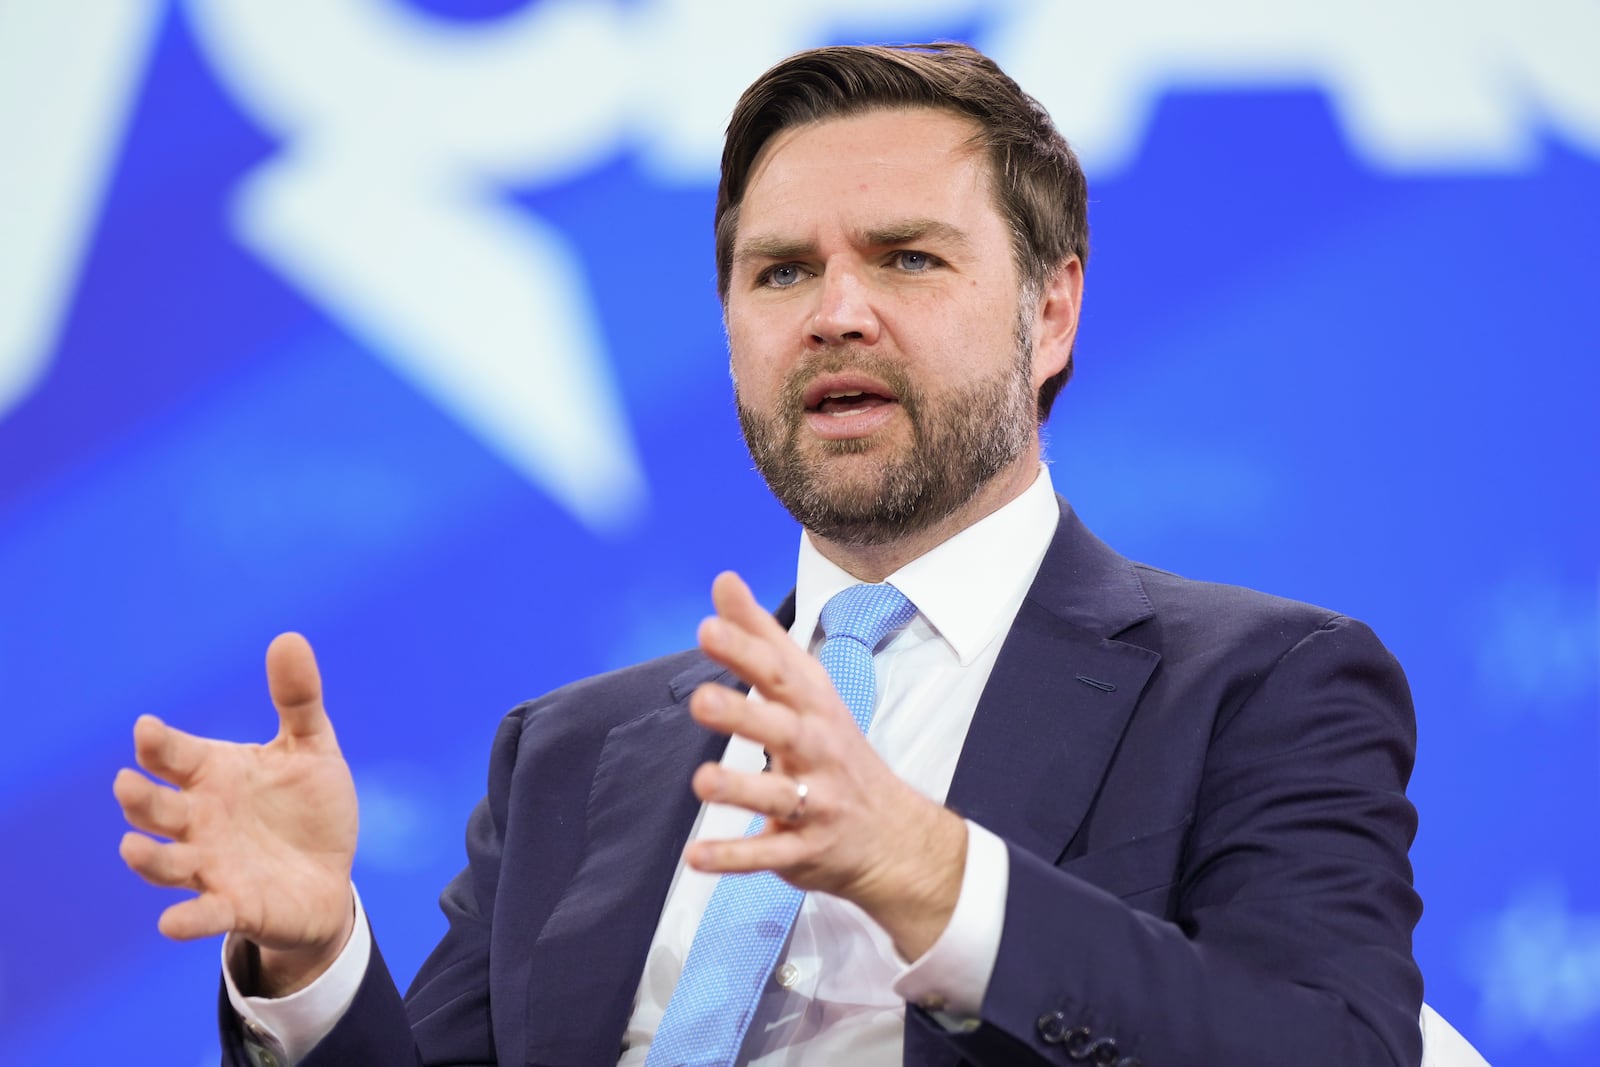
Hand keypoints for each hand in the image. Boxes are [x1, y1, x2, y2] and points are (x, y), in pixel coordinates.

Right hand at [114, 632, 357, 994]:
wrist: (330, 874)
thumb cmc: (310, 808)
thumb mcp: (312, 748)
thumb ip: (298, 699)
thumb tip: (289, 637)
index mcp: (213, 775)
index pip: (174, 755)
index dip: (158, 743)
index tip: (147, 728)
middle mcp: (201, 820)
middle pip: (157, 809)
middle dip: (141, 799)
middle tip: (128, 783)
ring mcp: (212, 865)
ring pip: (166, 862)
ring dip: (148, 858)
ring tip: (133, 848)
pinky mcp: (235, 905)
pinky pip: (204, 914)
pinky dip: (187, 919)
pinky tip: (172, 923)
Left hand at [685, 572, 967, 959]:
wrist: (893, 835)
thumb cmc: (836, 750)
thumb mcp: (808, 690)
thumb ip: (761, 637)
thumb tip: (724, 581)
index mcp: (815, 708)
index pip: (781, 673)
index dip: (747, 650)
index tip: (709, 628)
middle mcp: (819, 751)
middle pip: (783, 729)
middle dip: (745, 714)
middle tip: (702, 700)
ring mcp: (817, 803)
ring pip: (779, 795)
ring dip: (740, 789)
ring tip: (701, 782)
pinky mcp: (806, 849)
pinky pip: (769, 854)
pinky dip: (734, 857)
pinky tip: (695, 857)